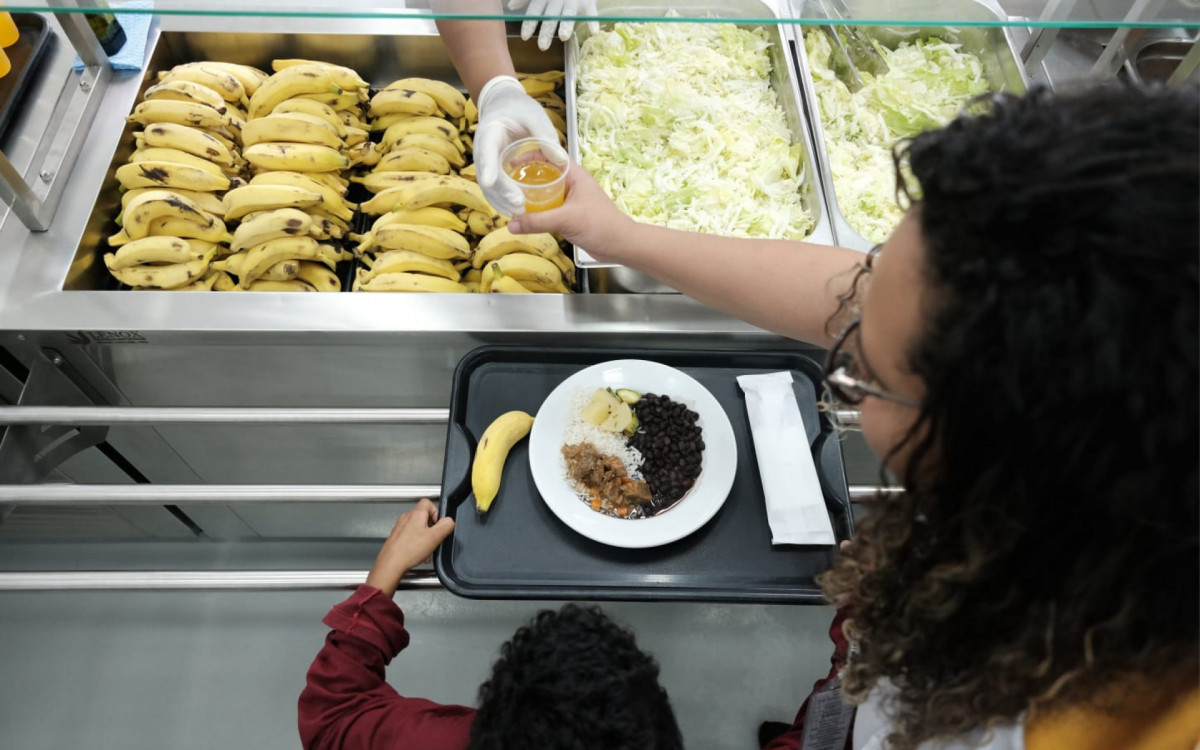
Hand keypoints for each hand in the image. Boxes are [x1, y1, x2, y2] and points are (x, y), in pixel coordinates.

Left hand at [365, 499, 454, 596]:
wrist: (390, 564)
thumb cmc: (408, 551)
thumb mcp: (435, 537)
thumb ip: (446, 525)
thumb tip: (450, 521)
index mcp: (416, 514)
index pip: (429, 503)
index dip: (437, 513)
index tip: (439, 525)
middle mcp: (406, 518)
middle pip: (424, 517)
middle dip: (432, 529)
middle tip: (434, 539)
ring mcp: (400, 528)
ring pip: (418, 529)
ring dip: (425, 539)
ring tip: (426, 550)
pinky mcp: (397, 538)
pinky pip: (412, 537)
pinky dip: (417, 545)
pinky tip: (419, 555)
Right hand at [475, 76, 560, 215]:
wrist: (504, 105)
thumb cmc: (519, 109)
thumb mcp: (534, 116)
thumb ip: (545, 135)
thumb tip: (560, 159)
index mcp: (491, 133)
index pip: (487, 152)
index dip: (488, 168)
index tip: (490, 182)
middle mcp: (483, 150)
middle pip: (488, 176)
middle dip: (502, 193)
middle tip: (518, 206)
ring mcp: (485, 163)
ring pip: (489, 187)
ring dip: (501, 202)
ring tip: (519, 214)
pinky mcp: (492, 171)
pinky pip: (495, 190)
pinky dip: (503, 201)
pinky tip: (515, 211)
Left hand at [507, 0, 599, 50]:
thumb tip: (510, 7)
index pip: (535, 10)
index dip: (530, 23)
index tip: (524, 37)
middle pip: (551, 16)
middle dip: (547, 31)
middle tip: (542, 46)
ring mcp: (574, 0)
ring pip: (569, 13)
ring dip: (567, 25)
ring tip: (564, 37)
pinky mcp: (588, 2)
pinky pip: (591, 12)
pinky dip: (592, 21)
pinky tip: (594, 32)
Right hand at [508, 165, 634, 262]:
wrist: (620, 246)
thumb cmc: (601, 225)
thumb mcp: (566, 220)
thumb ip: (538, 221)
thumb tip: (511, 224)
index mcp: (574, 175)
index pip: (549, 155)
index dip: (530, 154)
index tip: (511, 160)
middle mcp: (571, 184)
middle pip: (544, 173)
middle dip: (526, 175)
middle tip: (506, 180)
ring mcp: (570, 200)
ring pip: (545, 192)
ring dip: (530, 195)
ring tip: (510, 197)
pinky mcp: (569, 215)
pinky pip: (548, 208)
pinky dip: (536, 210)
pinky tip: (524, 216)